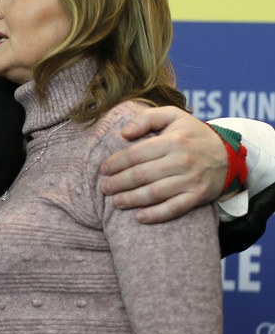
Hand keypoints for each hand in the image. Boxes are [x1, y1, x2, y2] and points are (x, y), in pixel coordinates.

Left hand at [100, 106, 225, 223]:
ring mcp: (191, 180)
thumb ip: (146, 118)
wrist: (228, 154)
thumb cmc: (192, 134)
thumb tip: (124, 133)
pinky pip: (174, 209)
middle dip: (118, 183)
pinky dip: (156, 215)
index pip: (136, 154)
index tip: (103, 169)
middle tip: (104, 187)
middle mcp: (182, 161)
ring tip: (115, 201)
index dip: (116, 163)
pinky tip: (139, 217)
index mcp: (173, 140)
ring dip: (131, 199)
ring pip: (155, 193)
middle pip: (142, 175)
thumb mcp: (172, 116)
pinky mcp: (198, 196)